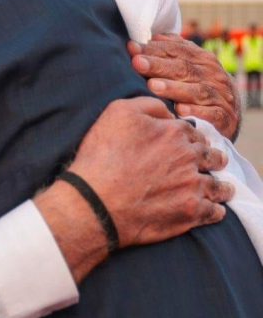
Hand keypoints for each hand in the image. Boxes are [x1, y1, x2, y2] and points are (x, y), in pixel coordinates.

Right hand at [70, 96, 232, 248]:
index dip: (191, 138)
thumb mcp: (117, 112)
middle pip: (210, 156)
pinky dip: (216, 210)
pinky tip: (215, 210)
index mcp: (174, 132)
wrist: (96, 201)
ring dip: (220, 186)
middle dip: (212, 158)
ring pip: (217, 185)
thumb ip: (148, 104)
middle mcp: (189, 158)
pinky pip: (213, 212)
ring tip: (222, 189)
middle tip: (213, 162)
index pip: (192, 132)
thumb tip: (169, 112)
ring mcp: (192, 186)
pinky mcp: (190, 213)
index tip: (192, 144)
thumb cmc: (102, 156)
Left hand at [129, 33, 240, 140]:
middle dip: (159, 65)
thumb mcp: (193, 67)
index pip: (178, 50)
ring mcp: (221, 96)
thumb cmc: (201, 88)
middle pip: (184, 68)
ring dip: (174, 88)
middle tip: (137, 63)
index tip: (132, 49)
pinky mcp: (225, 118)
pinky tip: (179, 111)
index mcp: (204, 60)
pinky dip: (196, 112)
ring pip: (197, 90)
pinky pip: (211, 114)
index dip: (155, 49)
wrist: (230, 116)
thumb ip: (175, 52)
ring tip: (152, 86)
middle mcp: (213, 75)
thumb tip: (154, 37)